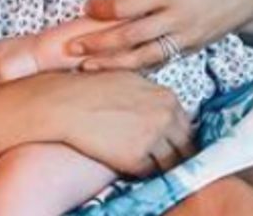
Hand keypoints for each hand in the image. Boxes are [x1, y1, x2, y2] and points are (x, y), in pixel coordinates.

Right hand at [26, 70, 191, 178]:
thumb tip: (165, 110)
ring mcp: (153, 138)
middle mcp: (166, 118)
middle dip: (175, 153)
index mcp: (167, 98)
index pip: (186, 126)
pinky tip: (125, 160)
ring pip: (169, 163)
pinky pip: (147, 171)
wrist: (65, 103)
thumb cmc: (91, 89)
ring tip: (144, 160)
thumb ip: (154, 96)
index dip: (178, 136)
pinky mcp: (136, 158)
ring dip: (159, 164)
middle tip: (163, 157)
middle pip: (185, 146)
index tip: (172, 143)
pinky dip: (139, 170)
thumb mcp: (131, 79)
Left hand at [75, 0, 252, 71]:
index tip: (88, 6)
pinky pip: (160, 62)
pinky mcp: (191, 48)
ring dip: (113, 64)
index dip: (103, 9)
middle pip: (130, 37)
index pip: (128, 5)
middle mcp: (178, 18)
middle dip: (98, 44)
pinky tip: (117, 70)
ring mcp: (185, 37)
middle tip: (71, 48)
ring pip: (144, 57)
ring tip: (87, 68)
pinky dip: (137, 68)